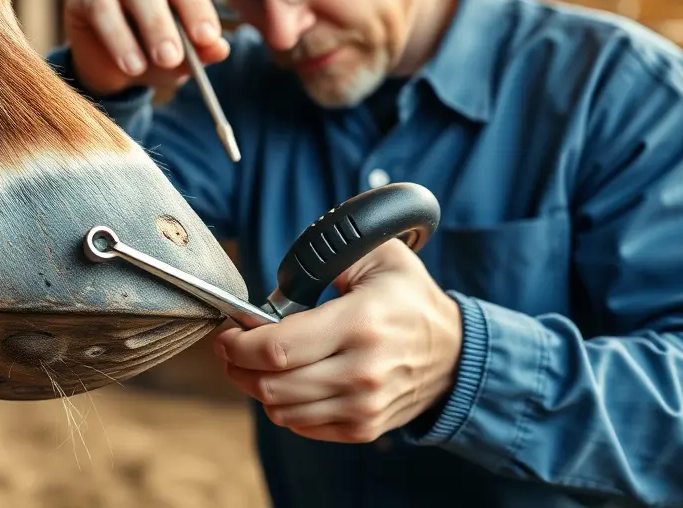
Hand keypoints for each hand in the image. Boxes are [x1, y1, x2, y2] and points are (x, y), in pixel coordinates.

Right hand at [62, 0, 230, 95]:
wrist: (109, 60)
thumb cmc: (151, 44)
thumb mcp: (181, 52)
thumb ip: (200, 48)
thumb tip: (220, 49)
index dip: (198, 9)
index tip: (208, 38)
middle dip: (165, 23)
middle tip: (174, 57)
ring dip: (142, 30)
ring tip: (149, 66)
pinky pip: (100, 10)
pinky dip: (117, 39)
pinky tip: (131, 65)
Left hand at [214, 239, 463, 442]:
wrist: (455, 354)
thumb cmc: (409, 300)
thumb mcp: (380, 257)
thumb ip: (330, 254)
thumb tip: (283, 280)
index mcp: (360, 324)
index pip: (278, 348)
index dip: (239, 344)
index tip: (227, 334)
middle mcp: (361, 372)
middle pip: (271, 385)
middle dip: (238, 367)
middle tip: (232, 350)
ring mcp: (363, 406)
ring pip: (281, 410)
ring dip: (257, 388)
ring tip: (255, 366)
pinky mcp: (364, 428)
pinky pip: (302, 426)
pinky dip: (284, 407)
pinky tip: (288, 383)